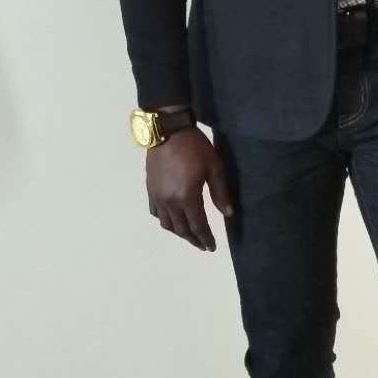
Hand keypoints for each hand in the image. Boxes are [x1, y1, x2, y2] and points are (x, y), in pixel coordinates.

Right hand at [146, 127, 234, 250]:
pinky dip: (164, 219)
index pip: (198, 226)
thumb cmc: (195, 147)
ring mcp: (157, 196)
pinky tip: (171, 218)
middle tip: (202, 244)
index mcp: (187, 197)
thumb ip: (221, 193)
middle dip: (193, 239)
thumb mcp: (214, 167)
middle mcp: (170, 202)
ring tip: (189, 234)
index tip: (212, 247)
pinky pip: (155, 212)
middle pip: (181, 229)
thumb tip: (228, 214)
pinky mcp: (150, 189)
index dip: (206, 238)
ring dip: (178, 232)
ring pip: (166, 224)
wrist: (168, 130)